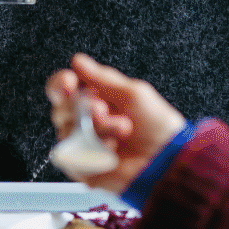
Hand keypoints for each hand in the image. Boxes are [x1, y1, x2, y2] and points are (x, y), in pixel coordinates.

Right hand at [45, 53, 185, 192]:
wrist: (168, 161)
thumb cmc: (159, 129)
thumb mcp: (133, 94)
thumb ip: (102, 77)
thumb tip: (78, 61)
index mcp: (95, 101)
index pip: (63, 89)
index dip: (60, 83)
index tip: (69, 82)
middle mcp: (85, 122)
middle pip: (61, 109)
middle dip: (82, 106)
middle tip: (103, 109)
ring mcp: (82, 145)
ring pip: (66, 131)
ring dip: (96, 128)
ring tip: (121, 131)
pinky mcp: (82, 167)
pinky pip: (71, 155)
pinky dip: (91, 151)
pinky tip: (111, 152)